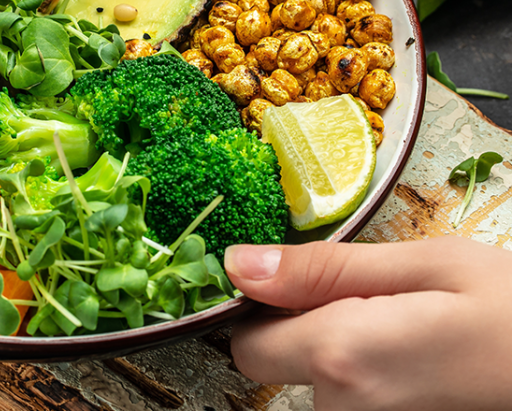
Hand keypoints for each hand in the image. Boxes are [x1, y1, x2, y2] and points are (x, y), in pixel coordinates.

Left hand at [226, 237, 511, 410]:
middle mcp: (347, 408)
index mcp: (344, 355)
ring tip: (408, 325)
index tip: (293, 282)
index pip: (246, 345)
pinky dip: (371, 375)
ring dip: (344, 352)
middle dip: (304, 330)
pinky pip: (355, 401)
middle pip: (279, 366)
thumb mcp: (425, 265)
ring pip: (319, 385)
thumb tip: (236, 265)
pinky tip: (418, 355)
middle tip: (371, 298)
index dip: (258, 309)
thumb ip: (321, 270)